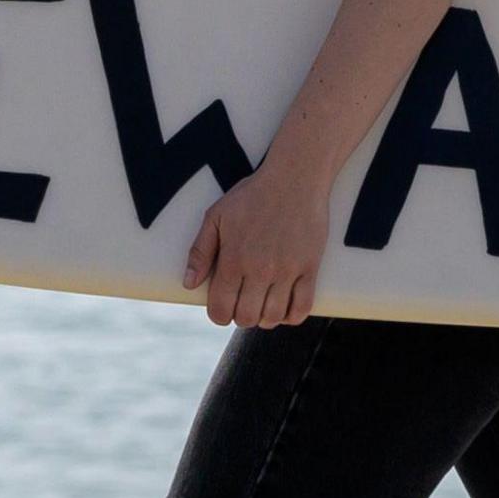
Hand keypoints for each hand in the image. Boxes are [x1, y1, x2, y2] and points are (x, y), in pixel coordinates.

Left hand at [181, 163, 330, 327]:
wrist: (294, 178)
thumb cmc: (252, 196)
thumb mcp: (216, 216)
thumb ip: (200, 251)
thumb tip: (189, 284)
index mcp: (233, 259)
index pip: (221, 309)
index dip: (218, 315)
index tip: (223, 308)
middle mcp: (259, 269)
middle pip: (247, 317)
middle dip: (241, 317)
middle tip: (244, 304)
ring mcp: (287, 270)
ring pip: (273, 317)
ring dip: (266, 318)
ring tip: (264, 305)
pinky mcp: (310, 268)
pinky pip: (302, 308)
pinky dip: (292, 316)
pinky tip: (285, 307)